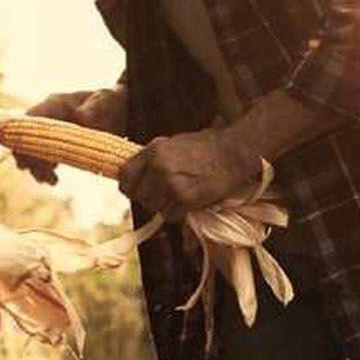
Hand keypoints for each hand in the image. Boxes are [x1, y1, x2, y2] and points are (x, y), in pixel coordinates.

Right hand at [15, 86, 126, 183]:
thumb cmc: (112, 102)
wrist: (122, 109)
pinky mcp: (57, 142)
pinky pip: (43, 156)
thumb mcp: (107, 101)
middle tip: (44, 176)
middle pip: (26, 138)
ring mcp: (51, 130)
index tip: (26, 159)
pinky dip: (44, 169)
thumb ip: (93, 109)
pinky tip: (53, 179)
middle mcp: (48, 116)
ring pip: (32, 150)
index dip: (22, 138)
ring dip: (36, 167)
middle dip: (29, 158)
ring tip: (51, 181)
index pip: (29, 120)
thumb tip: (81, 118)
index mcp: (55, 103)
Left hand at [118, 127, 263, 220]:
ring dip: (166, 208)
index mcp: (154, 149)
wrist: (236, 153)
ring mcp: (170, 182)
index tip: (139, 191)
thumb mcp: (175, 144)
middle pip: (138, 196)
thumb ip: (155, 159)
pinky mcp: (184, 197)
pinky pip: (171, 216)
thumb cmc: (210, 147)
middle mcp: (158, 165)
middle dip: (150, 200)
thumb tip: (140, 177)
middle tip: (167, 197)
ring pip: (154, 208)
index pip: (124, 176)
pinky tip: (192, 201)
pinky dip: (180, 214)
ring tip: (182, 196)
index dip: (130, 187)